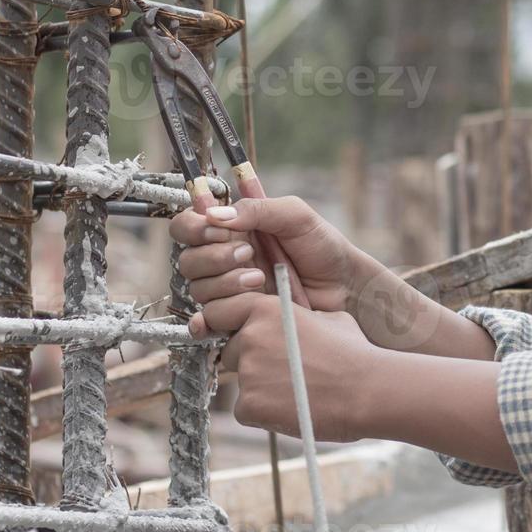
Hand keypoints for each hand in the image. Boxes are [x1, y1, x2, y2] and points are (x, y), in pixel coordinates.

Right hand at [170, 194, 384, 314]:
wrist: (344, 288)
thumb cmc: (323, 247)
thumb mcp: (295, 216)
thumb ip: (258, 209)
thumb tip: (214, 215)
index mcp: (232, 229)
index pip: (187, 226)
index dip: (194, 228)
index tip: (220, 231)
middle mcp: (224, 259)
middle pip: (188, 260)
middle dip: (215, 257)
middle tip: (249, 255)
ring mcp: (229, 290)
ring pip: (199, 289)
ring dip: (226, 284)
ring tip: (261, 280)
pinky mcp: (237, 317)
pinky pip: (206, 322)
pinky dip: (206, 321)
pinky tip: (222, 317)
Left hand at [202, 290, 378, 443]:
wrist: (367, 391)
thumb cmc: (355, 353)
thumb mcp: (330, 318)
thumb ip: (302, 317)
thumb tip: (301, 321)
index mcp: (266, 309)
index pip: (221, 311)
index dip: (231, 324)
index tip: (241, 335)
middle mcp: (250, 337)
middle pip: (233, 350)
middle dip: (251, 359)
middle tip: (284, 370)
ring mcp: (248, 373)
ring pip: (242, 382)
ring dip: (260, 387)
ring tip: (296, 392)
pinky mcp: (249, 406)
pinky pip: (246, 409)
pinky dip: (263, 412)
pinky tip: (292, 408)